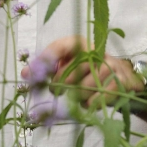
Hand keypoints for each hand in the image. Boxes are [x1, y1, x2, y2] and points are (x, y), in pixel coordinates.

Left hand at [22, 36, 143, 107]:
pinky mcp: (121, 80)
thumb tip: (25, 74)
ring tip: (74, 96)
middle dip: (62, 82)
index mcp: (78, 43)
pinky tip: (87, 103)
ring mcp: (110, 65)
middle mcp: (95, 51)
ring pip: (87, 84)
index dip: (46, 60)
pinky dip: (90, 102)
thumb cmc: (86, 70)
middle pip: (74, 68)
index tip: (35, 74)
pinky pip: (100, 95)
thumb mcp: (66, 64)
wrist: (122, 76)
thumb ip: (46, 68)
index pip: (59, 47)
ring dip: (77, 95)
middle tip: (55, 90)